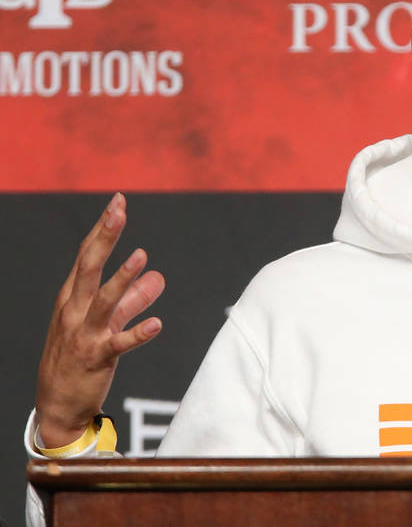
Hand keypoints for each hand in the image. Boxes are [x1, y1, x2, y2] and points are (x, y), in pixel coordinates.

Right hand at [34, 193, 165, 447]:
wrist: (58, 404)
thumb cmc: (80, 357)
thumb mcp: (105, 323)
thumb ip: (133, 299)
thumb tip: (157, 276)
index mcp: (73, 298)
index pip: (88, 255)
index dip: (103, 228)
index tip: (118, 201)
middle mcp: (75, 312)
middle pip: (90, 267)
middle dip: (104, 237)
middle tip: (119, 210)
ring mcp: (85, 335)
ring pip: (104, 302)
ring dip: (123, 278)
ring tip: (142, 255)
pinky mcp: (98, 358)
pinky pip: (120, 344)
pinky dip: (138, 333)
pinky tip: (158, 324)